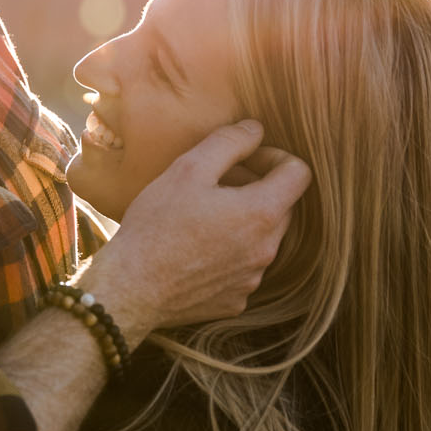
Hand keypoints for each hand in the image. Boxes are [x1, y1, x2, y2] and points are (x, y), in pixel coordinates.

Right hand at [83, 120, 310, 337]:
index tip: (247, 158)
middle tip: (217, 182)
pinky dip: (230, 252)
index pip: (299, 173)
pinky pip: (244, 267)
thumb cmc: (157, 226)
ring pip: (263, 238)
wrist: (130, 290)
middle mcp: (267, 249)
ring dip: (243, 221)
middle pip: (282, 206)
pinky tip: (195, 248)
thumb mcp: (188, 169)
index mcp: (262, 213)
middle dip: (258, 188)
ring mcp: (252, 279)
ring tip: (202, 215)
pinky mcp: (236, 300)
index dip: (275, 156)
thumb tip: (256, 130)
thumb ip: (229, 142)